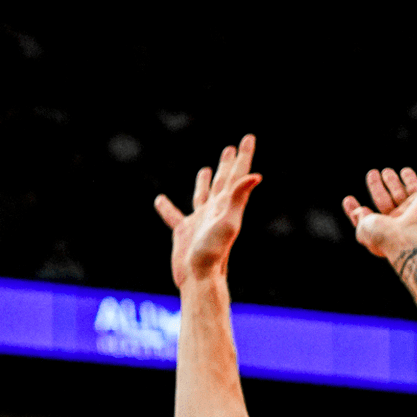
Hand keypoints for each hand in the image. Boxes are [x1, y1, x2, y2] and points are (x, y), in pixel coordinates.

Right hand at [153, 134, 261, 288]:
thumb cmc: (214, 252)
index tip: (248, 138)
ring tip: (204, 169)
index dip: (244, 156)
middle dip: (228, 164)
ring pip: (202, 196)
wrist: (199, 278)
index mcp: (227, 205)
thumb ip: (239, 198)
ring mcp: (199, 221)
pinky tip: (160, 201)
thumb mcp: (228, 222)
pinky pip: (174, 216)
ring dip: (203, 182)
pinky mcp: (184, 232)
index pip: (237, 175)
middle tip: (231, 148)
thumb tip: (255, 176)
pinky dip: (167, 208)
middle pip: (223, 181)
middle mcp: (215, 210)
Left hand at [342, 167, 416, 259]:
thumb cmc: (384, 236)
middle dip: (376, 187)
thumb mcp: (363, 229)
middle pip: (382, 201)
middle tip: (372, 173)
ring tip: (385, 171)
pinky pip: (415, 188)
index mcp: (379, 232)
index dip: (355, 209)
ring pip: (398, 193)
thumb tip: (358, 211)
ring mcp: (408, 212)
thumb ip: (359, 218)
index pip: (365, 218)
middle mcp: (394, 222)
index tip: (347, 199)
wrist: (410, 237)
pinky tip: (405, 171)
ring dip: (392, 181)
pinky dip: (411, 179)